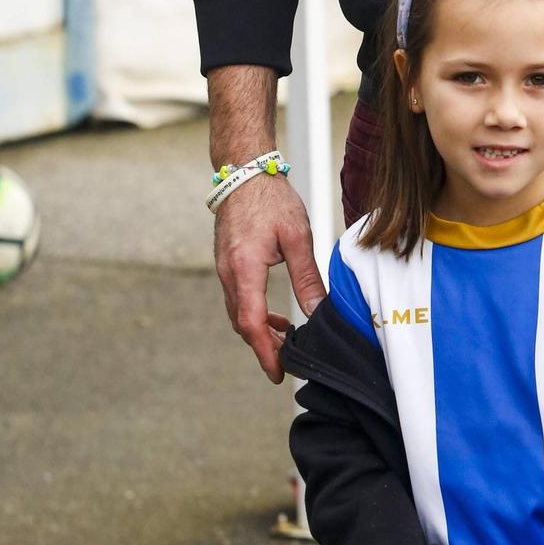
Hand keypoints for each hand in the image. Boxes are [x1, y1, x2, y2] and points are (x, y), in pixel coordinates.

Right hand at [214, 172, 324, 382]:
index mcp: (244, 267)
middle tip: (292, 361)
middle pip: (242, 324)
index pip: (251, 322)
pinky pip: (238, 299)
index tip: (279, 372)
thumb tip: (319, 312)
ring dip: (261, 331)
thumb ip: (307, 277)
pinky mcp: (227, 264)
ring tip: (289, 339)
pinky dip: (255, 314)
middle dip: (265, 347)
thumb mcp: (298, 237)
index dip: (265, 351)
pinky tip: (277, 316)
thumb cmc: (272, 199)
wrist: (244, 172)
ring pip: (239, 313)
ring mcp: (224, 269)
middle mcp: (228, 272)